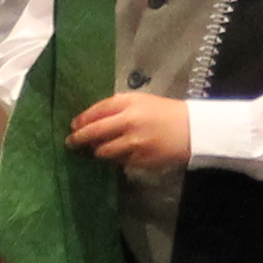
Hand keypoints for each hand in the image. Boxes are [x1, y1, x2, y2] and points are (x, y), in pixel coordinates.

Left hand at [66, 91, 191, 165]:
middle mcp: (128, 122)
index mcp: (128, 104)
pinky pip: (120, 161)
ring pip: (104, 151)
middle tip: (70, 143)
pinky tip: (123, 154)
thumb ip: (116, 107)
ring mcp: (134, 143)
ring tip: (99, 149)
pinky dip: (118, 158)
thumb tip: (90, 120)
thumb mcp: (141, 101)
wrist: (193, 129)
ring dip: (99, 151)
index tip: (73, 126)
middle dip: (79, 138)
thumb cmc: (165, 112)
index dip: (82, 120)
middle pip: (95, 132)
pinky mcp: (140, 160)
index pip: (96, 111)